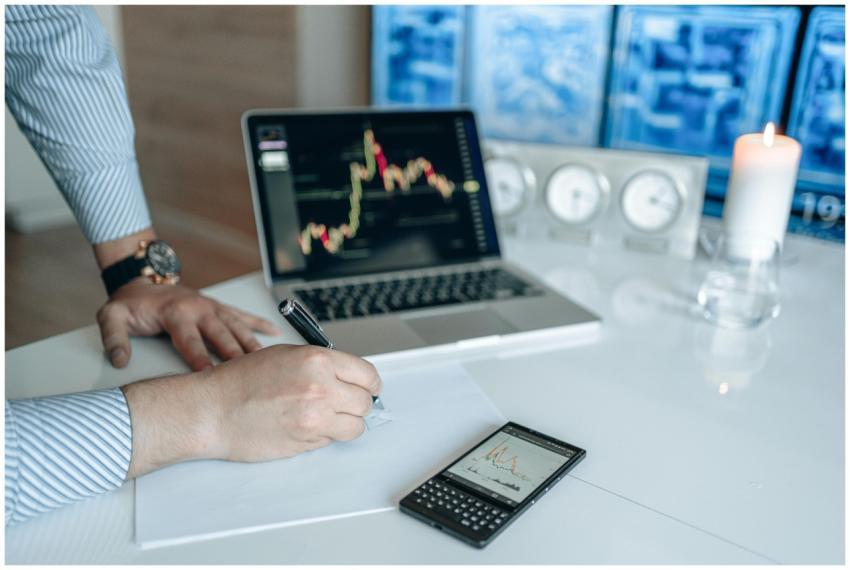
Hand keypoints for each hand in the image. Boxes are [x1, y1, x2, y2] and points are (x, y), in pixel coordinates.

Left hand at [97, 278, 279, 370]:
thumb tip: (119, 360)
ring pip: (238, 328)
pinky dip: (260, 324)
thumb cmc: (130, 304)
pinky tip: (276, 334)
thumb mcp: (111, 316)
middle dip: (237, 357)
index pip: (191, 343)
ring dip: (252, 345)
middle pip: (223, 337)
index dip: (202, 362)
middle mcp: (200, 309)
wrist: (142, 281)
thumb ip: (113, 338)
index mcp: (176, 314)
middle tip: (251, 376)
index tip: (212, 379)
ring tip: (269, 362)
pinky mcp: (219, 307)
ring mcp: (213, 307)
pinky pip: (243, 316)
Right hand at [121, 344, 382, 476]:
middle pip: (365, 402)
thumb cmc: (240, 381)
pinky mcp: (307, 442)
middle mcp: (321, 388)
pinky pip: (332, 440)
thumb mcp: (286, 355)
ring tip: (329, 417)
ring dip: (347, 423)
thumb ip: (320, 364)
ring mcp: (316, 418)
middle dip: (358, 403)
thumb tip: (347, 376)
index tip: (368, 387)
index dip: (370, 382)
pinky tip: (307, 426)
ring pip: (355, 426)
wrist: (213, 410)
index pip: (367, 374)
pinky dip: (327, 435)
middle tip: (346, 403)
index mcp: (318, 361)